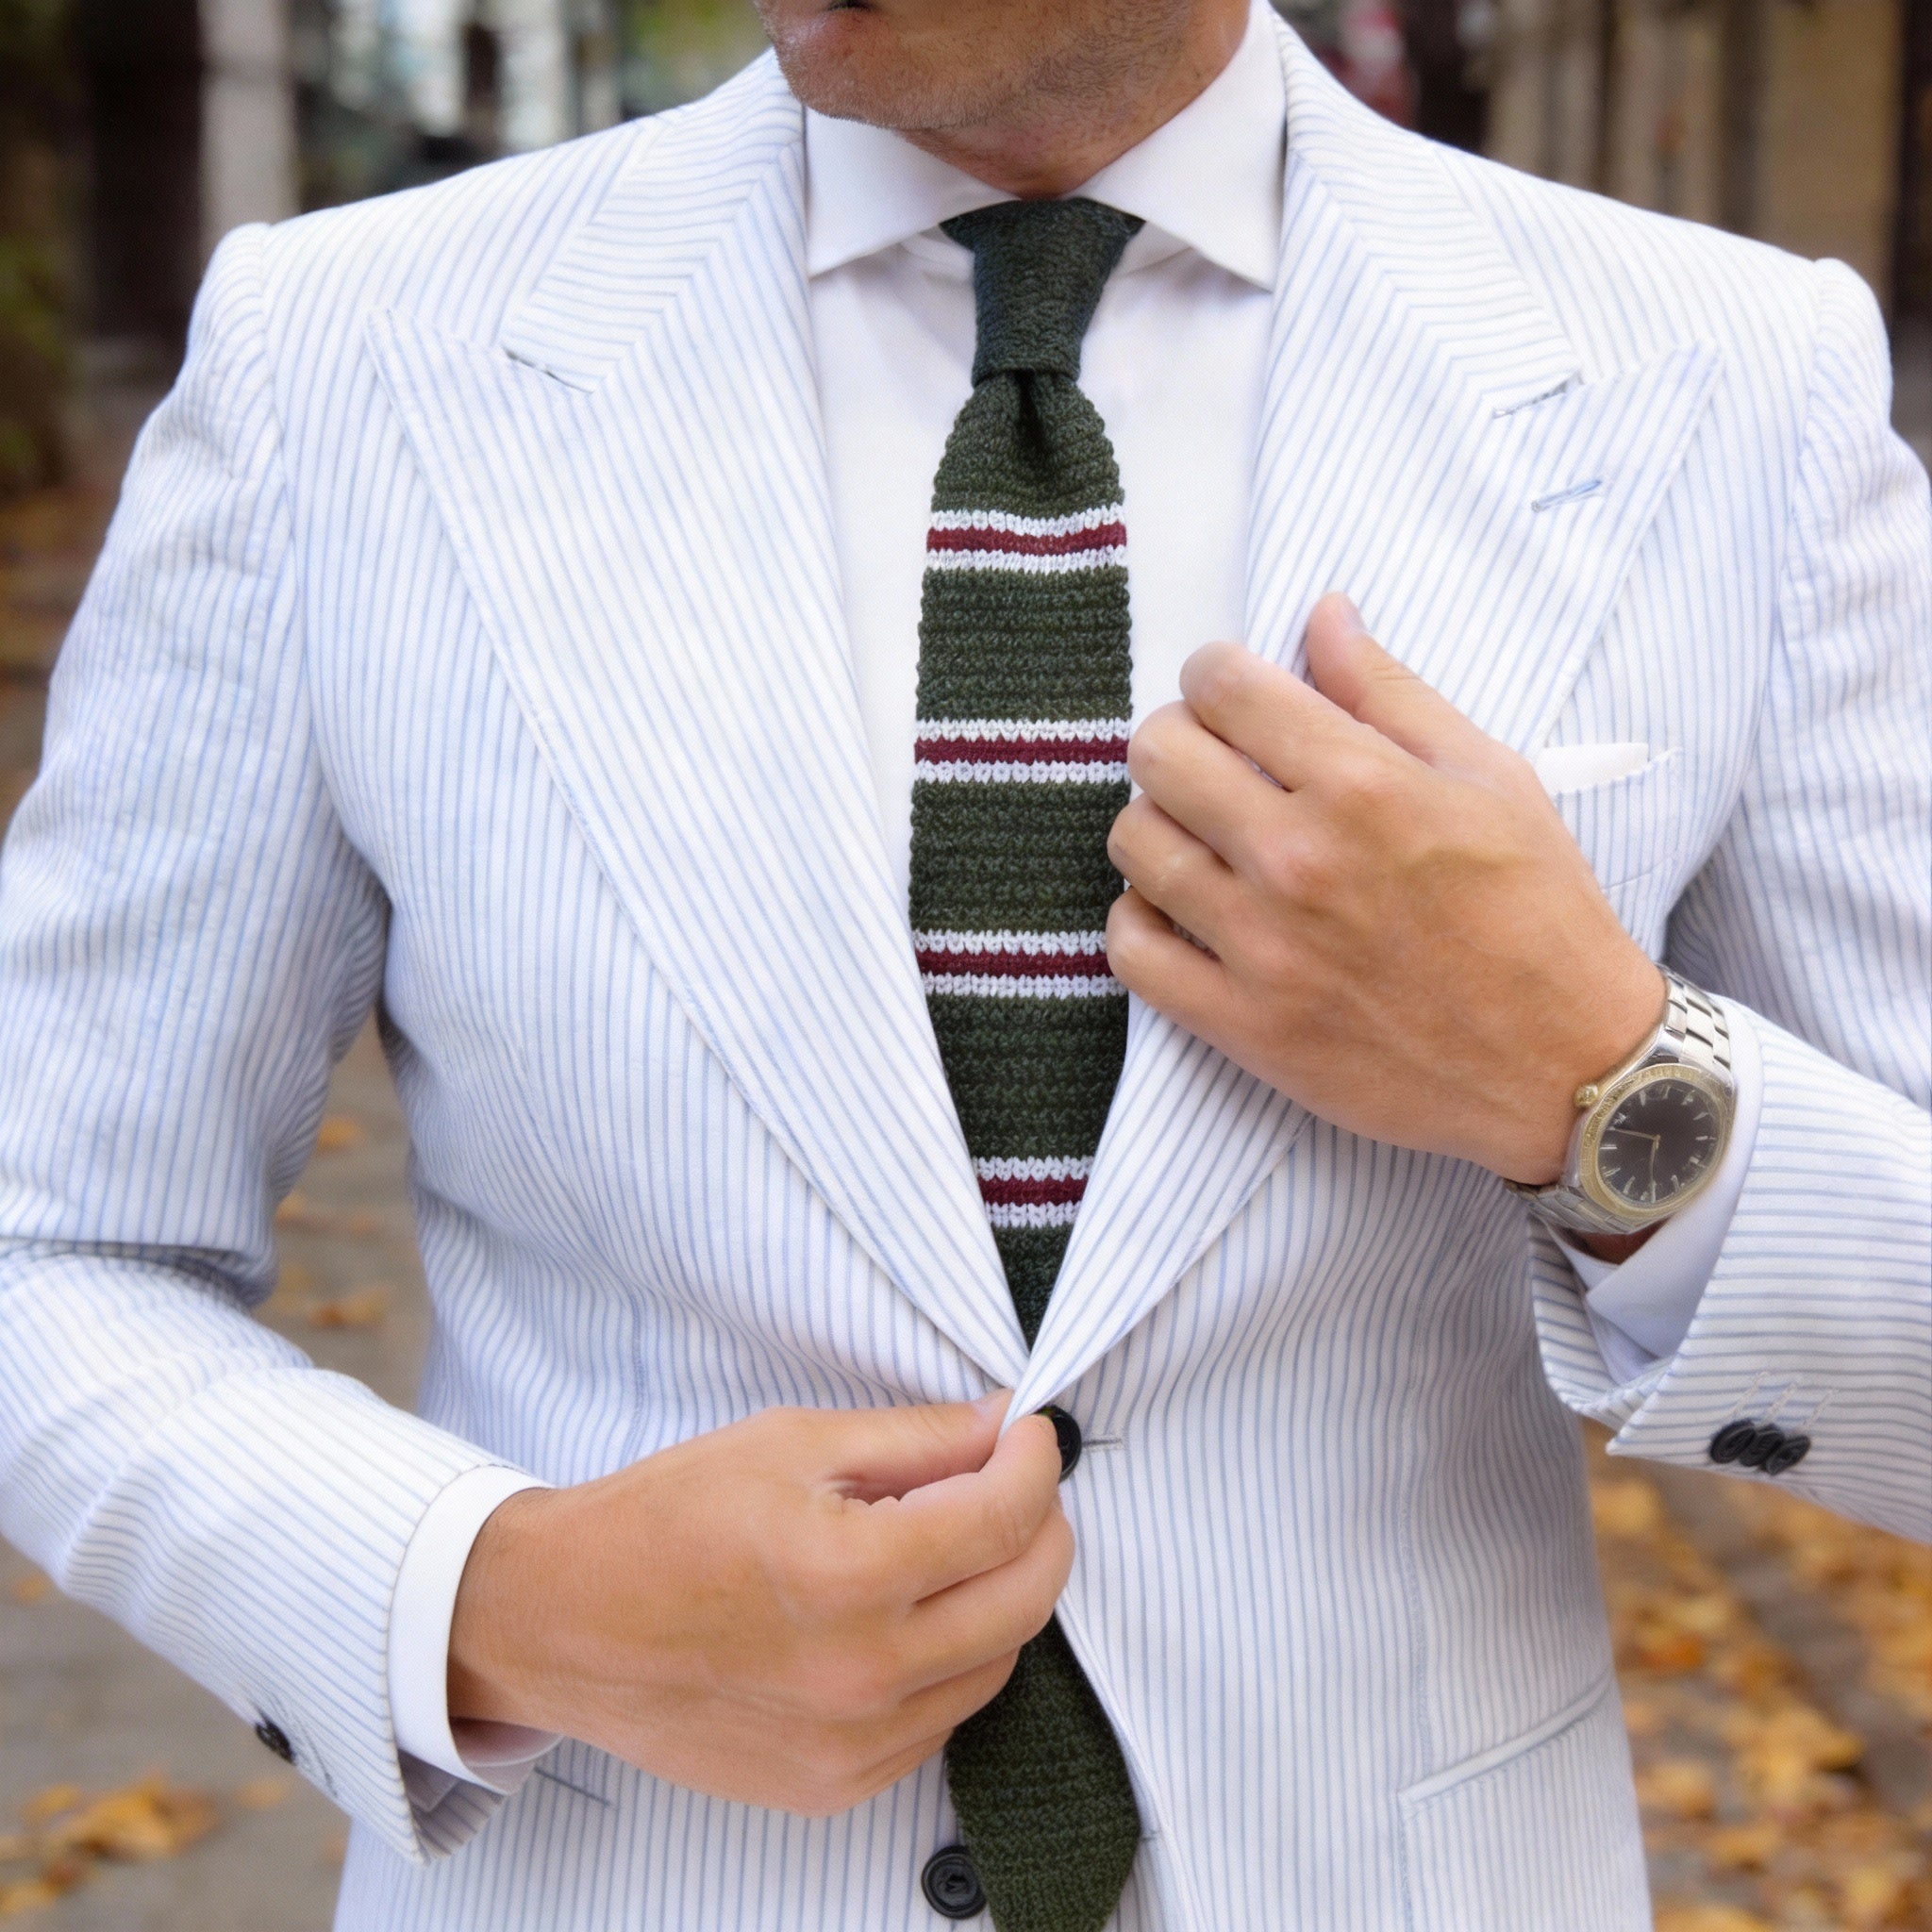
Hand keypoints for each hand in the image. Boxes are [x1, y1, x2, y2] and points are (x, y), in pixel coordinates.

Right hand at [446, 1396, 1069, 1815]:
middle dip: (1041, 1525)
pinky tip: (909, 1614)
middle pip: (1025, 1599)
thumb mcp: (791, 1443)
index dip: (1036, 1461)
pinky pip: (940, 1719)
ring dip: (1001, 1594)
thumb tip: (1003, 1427)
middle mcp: (862, 1675)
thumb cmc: (666, 1519)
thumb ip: (914, 1439)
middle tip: (1014, 1480)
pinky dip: (952, 1660)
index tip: (1030, 1433)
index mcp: (848, 1575)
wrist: (565, 1622)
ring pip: (995, 1664)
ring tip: (956, 1542)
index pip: (1004, 1517)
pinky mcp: (835, 1785)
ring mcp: (852, 1745)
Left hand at [1105, 594, 1664, 1185]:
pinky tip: (1182, 911)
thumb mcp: (1491, 777)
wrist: (1566, 1066)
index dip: (1215, 674)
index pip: (1221, 686)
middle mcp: (1298, 859)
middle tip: (1215, 763)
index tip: (1232, 694)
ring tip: (1202, 839)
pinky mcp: (1243, 1025)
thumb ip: (1390, 692)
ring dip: (1157, 825)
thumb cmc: (1539, 914)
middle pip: (1158, 754)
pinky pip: (1131, 951)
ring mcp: (1262, 947)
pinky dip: (1141, 921)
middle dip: (1178, 739)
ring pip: (1134, 844)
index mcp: (1361, 784)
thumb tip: (1323, 614)